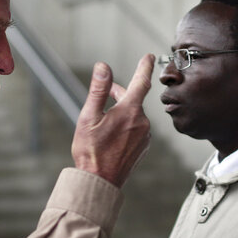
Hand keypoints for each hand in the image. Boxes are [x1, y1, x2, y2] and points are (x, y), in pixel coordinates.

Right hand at [72, 54, 153, 186]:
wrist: (100, 181)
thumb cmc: (91, 151)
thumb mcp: (88, 117)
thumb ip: (99, 89)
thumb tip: (103, 67)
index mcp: (129, 111)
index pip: (141, 82)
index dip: (144, 67)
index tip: (149, 56)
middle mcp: (142, 122)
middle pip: (133, 99)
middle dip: (120, 94)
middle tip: (104, 96)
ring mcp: (145, 136)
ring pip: (134, 115)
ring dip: (122, 112)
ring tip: (103, 123)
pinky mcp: (143, 146)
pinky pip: (136, 128)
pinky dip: (126, 126)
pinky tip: (112, 137)